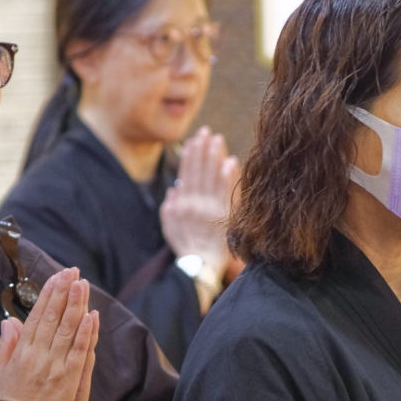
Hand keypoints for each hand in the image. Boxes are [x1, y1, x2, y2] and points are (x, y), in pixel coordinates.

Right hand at [0, 269, 97, 400]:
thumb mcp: (1, 371)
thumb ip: (7, 344)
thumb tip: (9, 320)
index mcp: (22, 351)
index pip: (37, 316)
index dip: (48, 295)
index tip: (57, 277)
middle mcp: (38, 354)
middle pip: (53, 317)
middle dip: (63, 292)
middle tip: (72, 271)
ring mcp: (54, 365)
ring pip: (67, 329)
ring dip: (76, 304)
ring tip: (82, 283)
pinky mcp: (68, 378)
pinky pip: (78, 351)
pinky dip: (85, 332)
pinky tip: (91, 315)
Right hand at [160, 126, 238, 282]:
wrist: (200, 267)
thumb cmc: (187, 248)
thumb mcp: (170, 228)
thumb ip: (170, 208)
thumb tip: (173, 189)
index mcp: (181, 205)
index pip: (186, 174)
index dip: (190, 155)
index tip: (195, 139)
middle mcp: (194, 204)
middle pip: (198, 171)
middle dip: (202, 149)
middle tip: (207, 132)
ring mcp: (209, 210)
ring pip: (211, 177)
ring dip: (214, 157)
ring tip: (217, 140)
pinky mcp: (224, 217)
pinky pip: (226, 193)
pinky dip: (228, 177)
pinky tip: (230, 162)